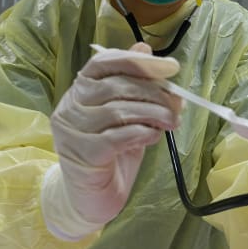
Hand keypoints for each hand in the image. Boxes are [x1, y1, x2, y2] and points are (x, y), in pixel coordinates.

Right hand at [42, 43, 181, 237]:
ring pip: (118, 111)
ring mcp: (73, 131)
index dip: (138, 62)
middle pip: (115, 87)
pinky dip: (142, 133)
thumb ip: (133, 86)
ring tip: (172, 122)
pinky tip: (154, 136)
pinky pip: (118, 137)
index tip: (170, 68)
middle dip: (153, 93)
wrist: (91, 198)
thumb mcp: (126, 115)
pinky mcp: (83, 154)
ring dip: (153, 114)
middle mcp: (70, 106)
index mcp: (80, 89)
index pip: (103, 63)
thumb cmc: (110, 152)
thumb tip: (145, 50)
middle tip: (177, 105)